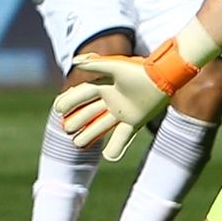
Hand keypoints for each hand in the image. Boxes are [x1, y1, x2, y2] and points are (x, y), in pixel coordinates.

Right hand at [53, 40, 198, 159]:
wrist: (163, 76)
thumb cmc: (139, 69)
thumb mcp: (115, 65)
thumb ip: (95, 64)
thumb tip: (74, 62)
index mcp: (105, 85)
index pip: (82, 94)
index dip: (70, 101)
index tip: (57, 109)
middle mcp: (111, 99)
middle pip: (90, 112)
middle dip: (77, 121)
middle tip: (66, 129)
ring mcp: (122, 111)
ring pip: (101, 125)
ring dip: (90, 135)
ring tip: (78, 144)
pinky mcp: (135, 120)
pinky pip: (122, 136)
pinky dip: (116, 147)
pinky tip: (109, 157)